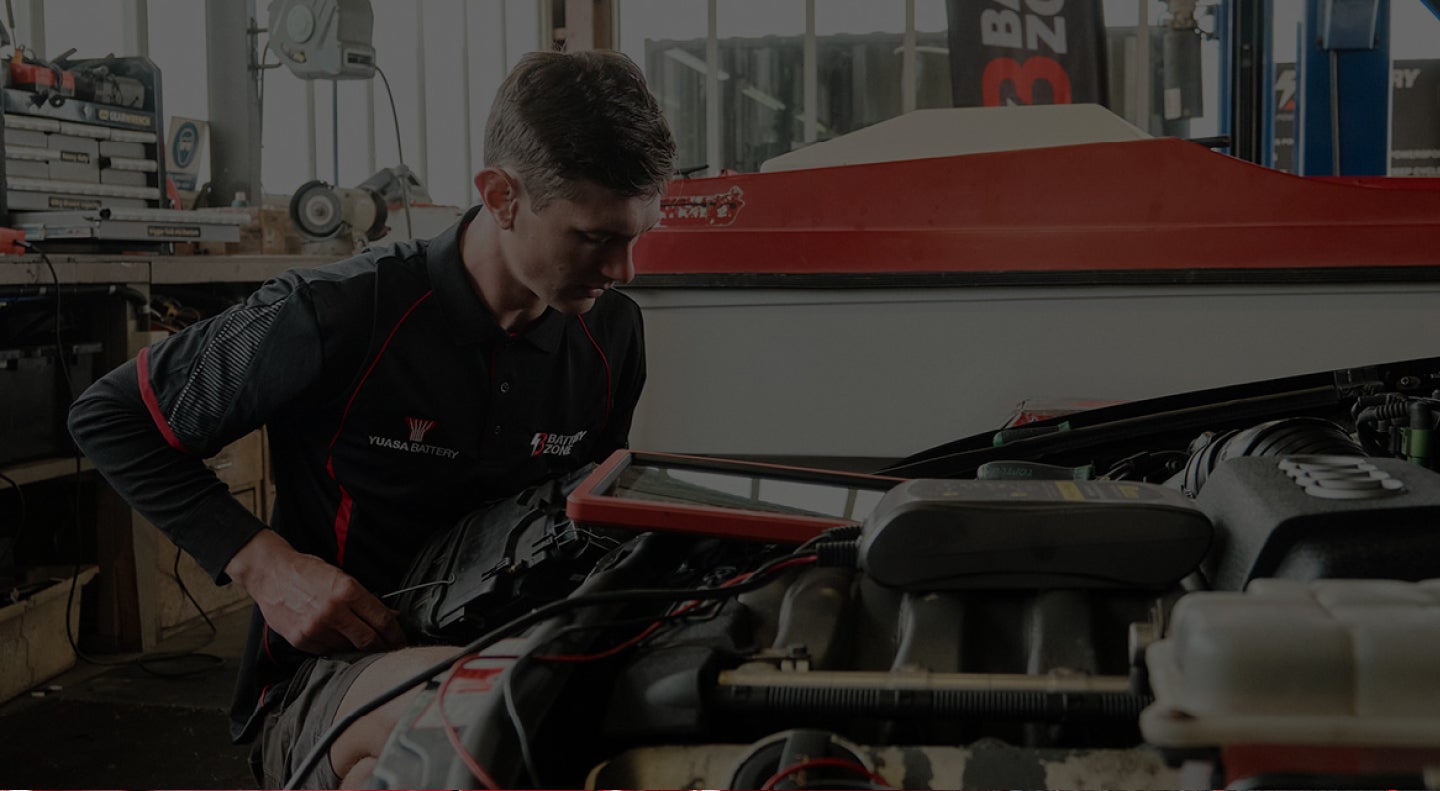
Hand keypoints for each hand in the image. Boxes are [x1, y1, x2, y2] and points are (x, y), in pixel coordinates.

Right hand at [224, 529, 406, 654]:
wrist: (270, 573)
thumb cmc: (307, 572)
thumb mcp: (341, 576)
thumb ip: (364, 598)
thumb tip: (388, 615)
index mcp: (347, 590)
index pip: (382, 620)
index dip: (396, 633)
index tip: (400, 639)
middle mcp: (333, 611)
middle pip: (369, 640)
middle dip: (384, 647)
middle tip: (390, 650)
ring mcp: (316, 628)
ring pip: (349, 648)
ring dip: (360, 649)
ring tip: (365, 646)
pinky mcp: (302, 640)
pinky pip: (328, 651)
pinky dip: (338, 649)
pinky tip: (341, 642)